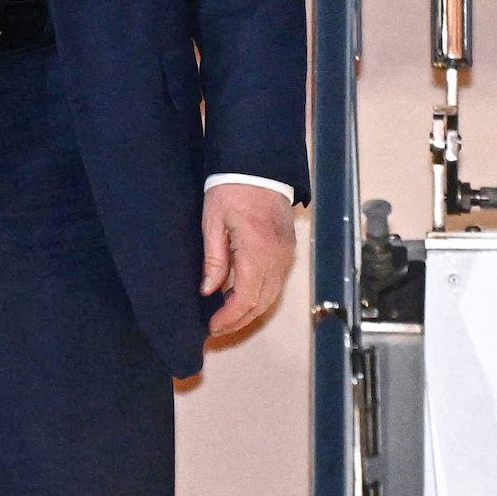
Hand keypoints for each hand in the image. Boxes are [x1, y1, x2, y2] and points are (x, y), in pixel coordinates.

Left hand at [200, 183, 295, 337]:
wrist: (258, 167)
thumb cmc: (231, 189)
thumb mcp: (213, 221)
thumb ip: (214, 259)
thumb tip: (208, 290)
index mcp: (256, 250)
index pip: (245, 297)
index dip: (229, 317)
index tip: (212, 327)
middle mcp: (277, 258)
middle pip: (261, 303)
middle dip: (239, 320)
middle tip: (216, 328)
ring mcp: (286, 255)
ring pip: (271, 296)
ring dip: (250, 311)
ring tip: (226, 318)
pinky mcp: (288, 251)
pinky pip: (276, 283)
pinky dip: (259, 296)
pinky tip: (241, 297)